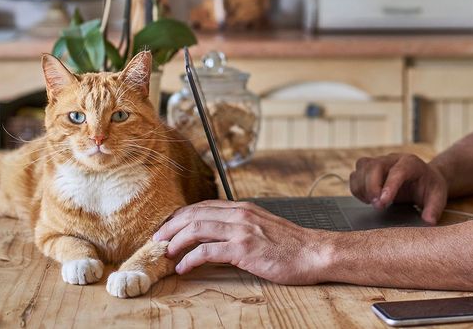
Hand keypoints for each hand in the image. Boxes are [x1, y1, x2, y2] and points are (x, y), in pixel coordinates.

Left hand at [152, 200, 329, 284]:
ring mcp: (241, 230)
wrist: (314, 252)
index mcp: (243, 208)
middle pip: (194, 214)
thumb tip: (218, 236)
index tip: (168, 226)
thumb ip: (241, 227)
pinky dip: (190, 259)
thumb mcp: (263, 227)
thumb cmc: (292, 245)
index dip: (181, 215)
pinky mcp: (243, 249)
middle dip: (171, 226)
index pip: (203, 206)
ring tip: (166, 252)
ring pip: (196, 229)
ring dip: (176, 241)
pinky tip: (183, 267)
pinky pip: (207, 251)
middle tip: (158, 239)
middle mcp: (240, 215)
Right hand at [349, 154, 446, 224]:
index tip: (384, 202)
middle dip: (371, 187)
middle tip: (378, 206)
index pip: (397, 171)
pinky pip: (355, 175)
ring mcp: (379, 162)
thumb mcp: (438, 197)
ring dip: (362, 188)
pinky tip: (368, 200)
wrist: (425, 178)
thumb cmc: (430, 187)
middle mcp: (393, 159)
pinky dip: (357, 189)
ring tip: (373, 204)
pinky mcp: (369, 169)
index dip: (389, 186)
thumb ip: (434, 209)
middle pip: (374, 166)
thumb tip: (428, 221)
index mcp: (411, 163)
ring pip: (362, 167)